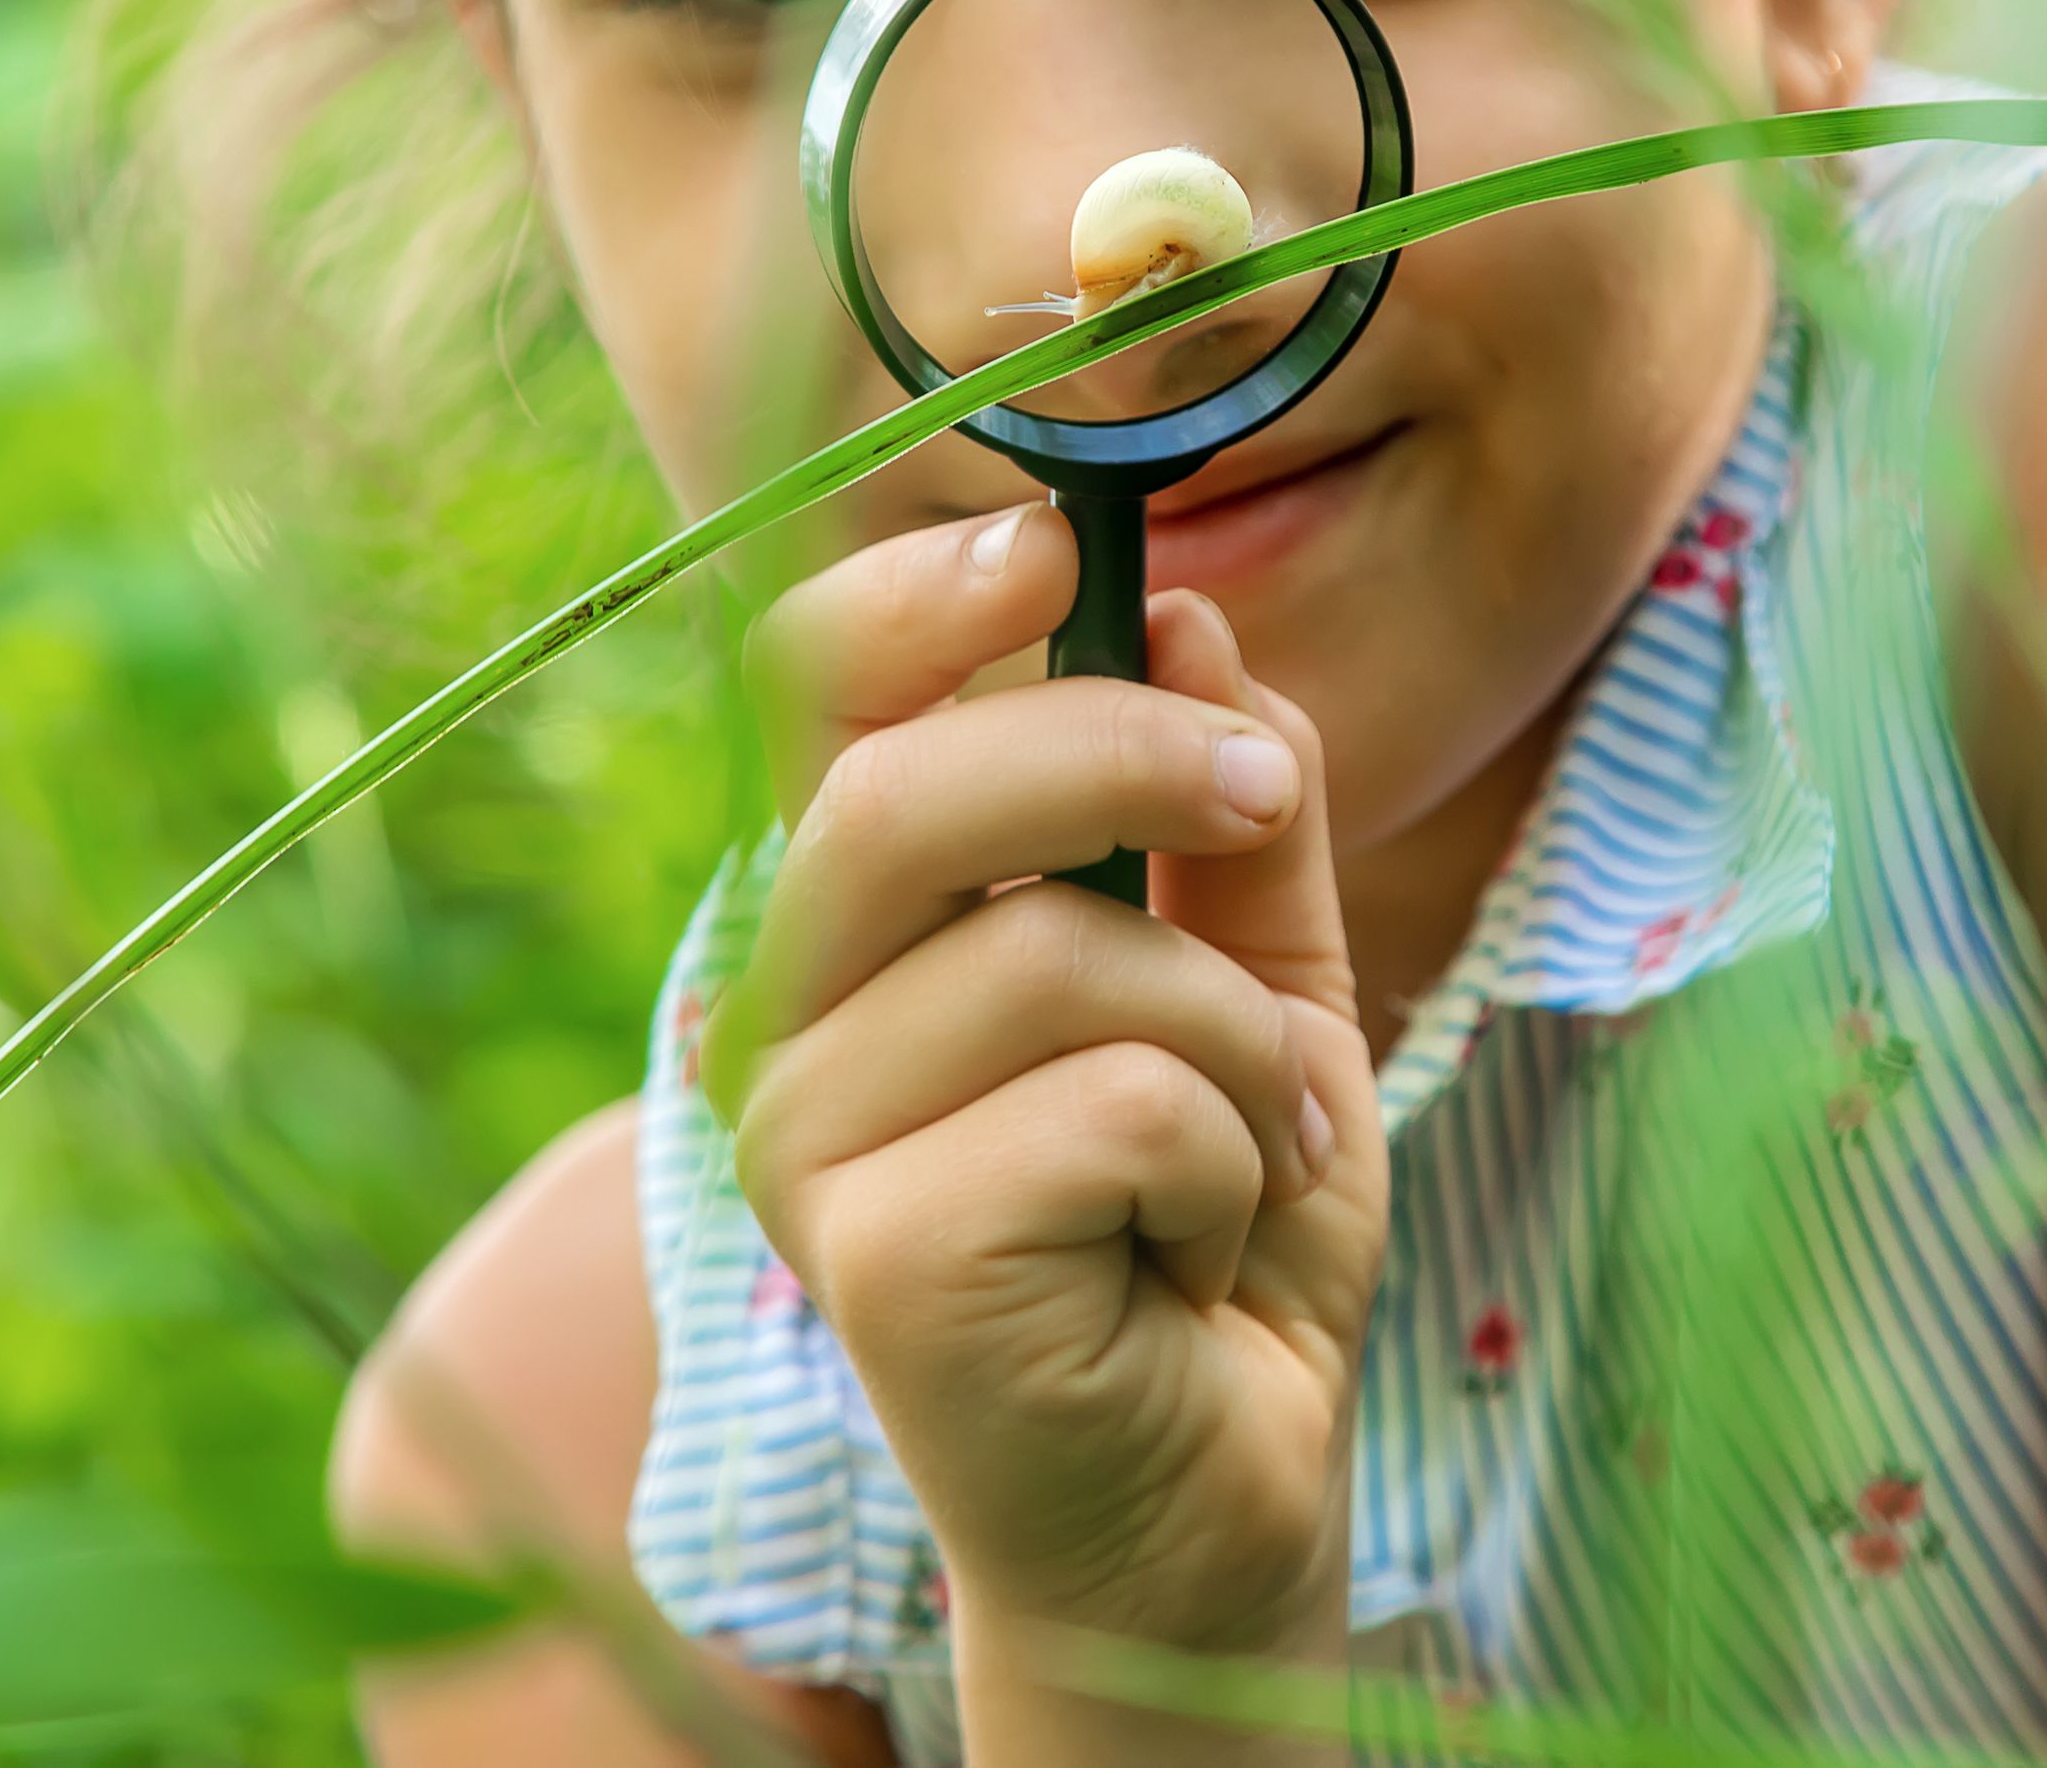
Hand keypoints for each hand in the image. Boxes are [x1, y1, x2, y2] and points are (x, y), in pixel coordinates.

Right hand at [706, 504, 1388, 1682]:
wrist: (1222, 1500)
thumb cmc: (1213, 1231)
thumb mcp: (1264, 982)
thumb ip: (1229, 814)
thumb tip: (1194, 616)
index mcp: (853, 930)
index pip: (808, 703)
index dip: (914, 598)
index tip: (1049, 546)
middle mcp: (783, 1021)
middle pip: (902, 789)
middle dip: (1124, 752)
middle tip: (1254, 794)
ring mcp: (805, 1145)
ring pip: (1062, 954)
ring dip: (1237, 1043)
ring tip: (1255, 1148)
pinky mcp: (876, 1256)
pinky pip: (1122, 1101)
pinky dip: (1230, 1159)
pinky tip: (1199, 1256)